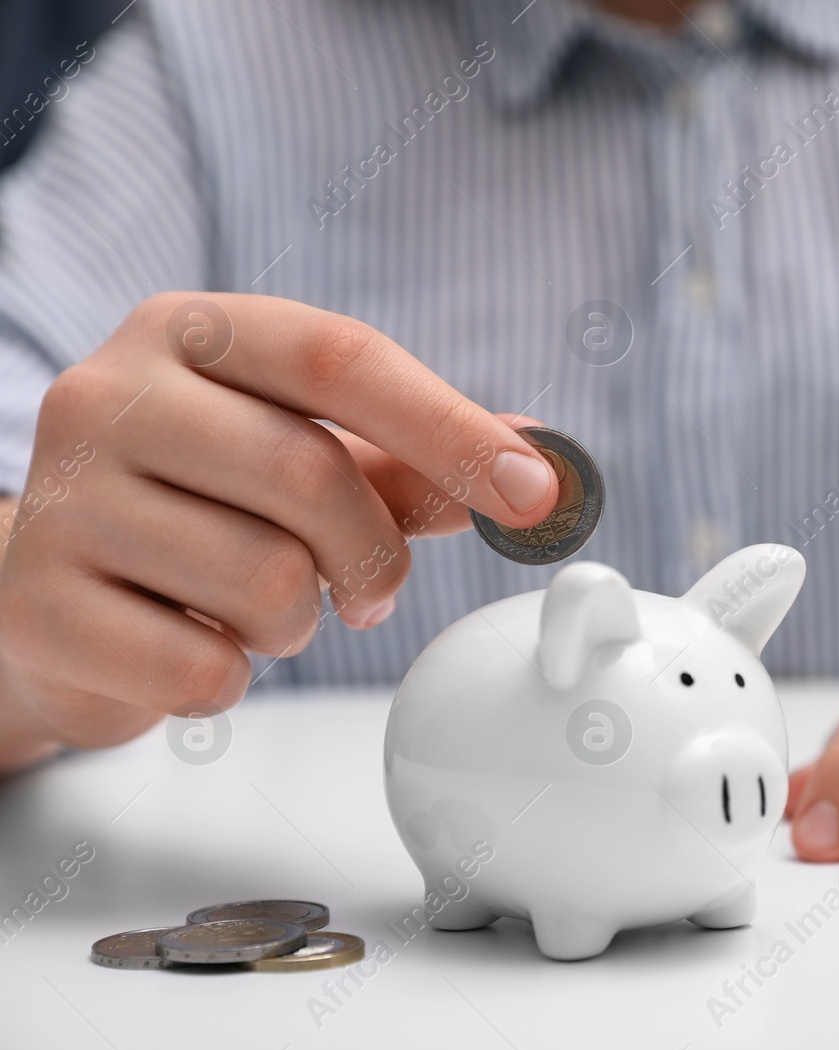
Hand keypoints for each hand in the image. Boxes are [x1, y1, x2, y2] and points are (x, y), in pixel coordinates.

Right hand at [0, 292, 557, 768]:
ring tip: (264, 612)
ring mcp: (61, 497)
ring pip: (263, 577)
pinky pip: (197, 668)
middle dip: (373, 556)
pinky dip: (229, 680)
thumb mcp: (313, 462)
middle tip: (372, 592)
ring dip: (298, 622)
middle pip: (311, 474)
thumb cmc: (203, 511)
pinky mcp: (36, 605)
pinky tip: (201, 652)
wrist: (55, 595)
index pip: (342, 357)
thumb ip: (417, 457)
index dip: (453, 429)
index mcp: (191, 332)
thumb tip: (541, 453)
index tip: (537, 492)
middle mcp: (110, 393)